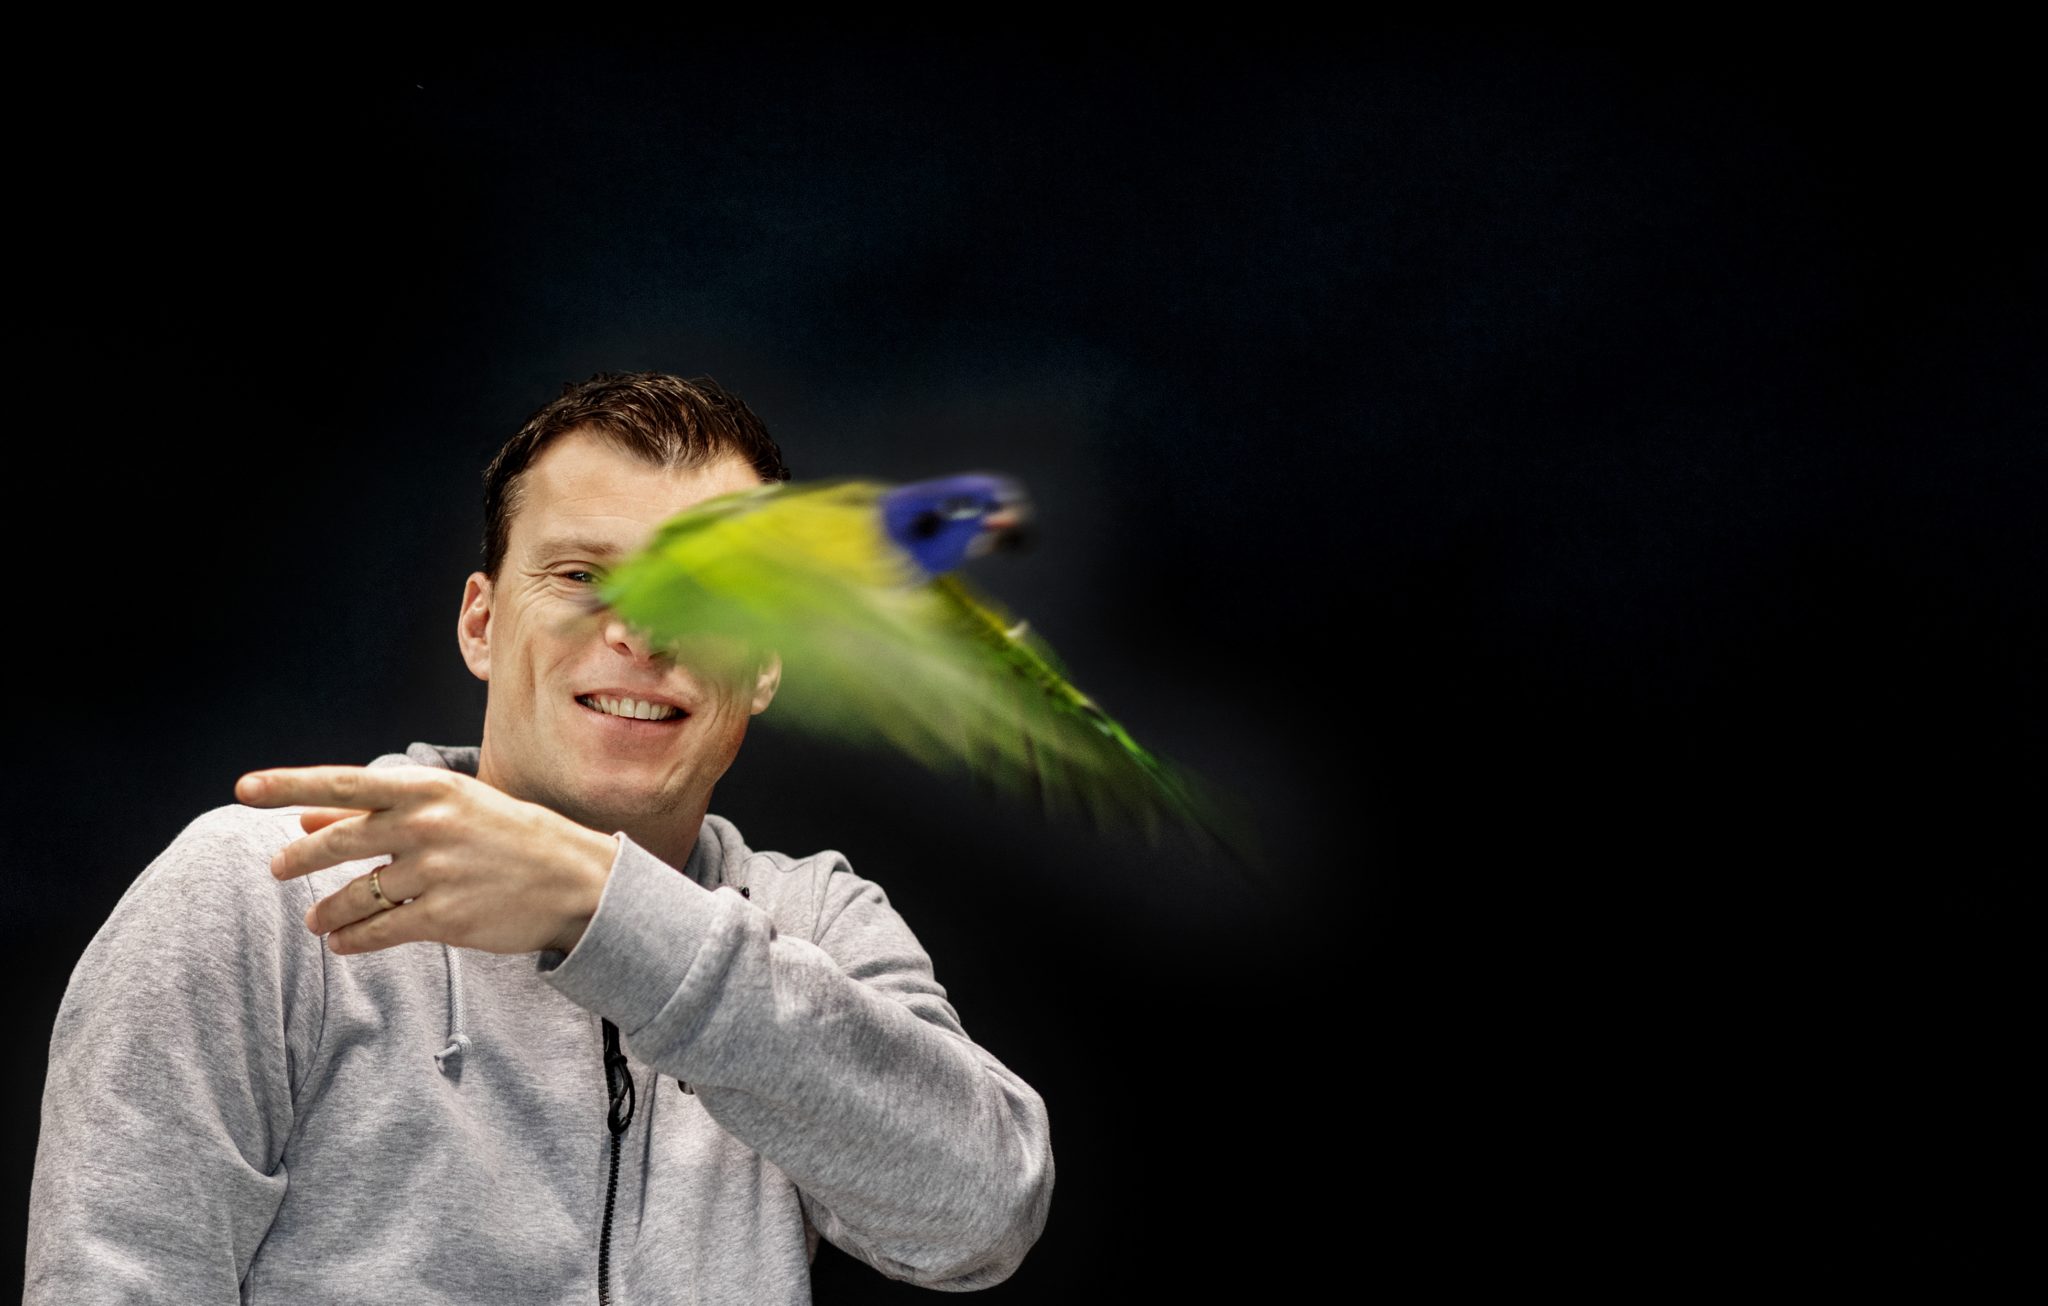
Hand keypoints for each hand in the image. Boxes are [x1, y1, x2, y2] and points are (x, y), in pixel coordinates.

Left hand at [235, 765, 620, 956]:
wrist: (575, 880)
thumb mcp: (452, 807)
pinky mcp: (445, 918)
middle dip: (297, 860)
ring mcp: (436, 873)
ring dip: (325, 910)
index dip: (289, 785)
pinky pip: (378, 931)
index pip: (344, 783)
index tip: (243, 789)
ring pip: (352, 894)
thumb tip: (309, 816)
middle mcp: (428, 826)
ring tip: (316, 919)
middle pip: (337, 843)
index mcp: (429, 789)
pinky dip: (352, 939)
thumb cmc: (509, 836)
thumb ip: (380, 810)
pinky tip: (342, 942)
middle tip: (279, 869)